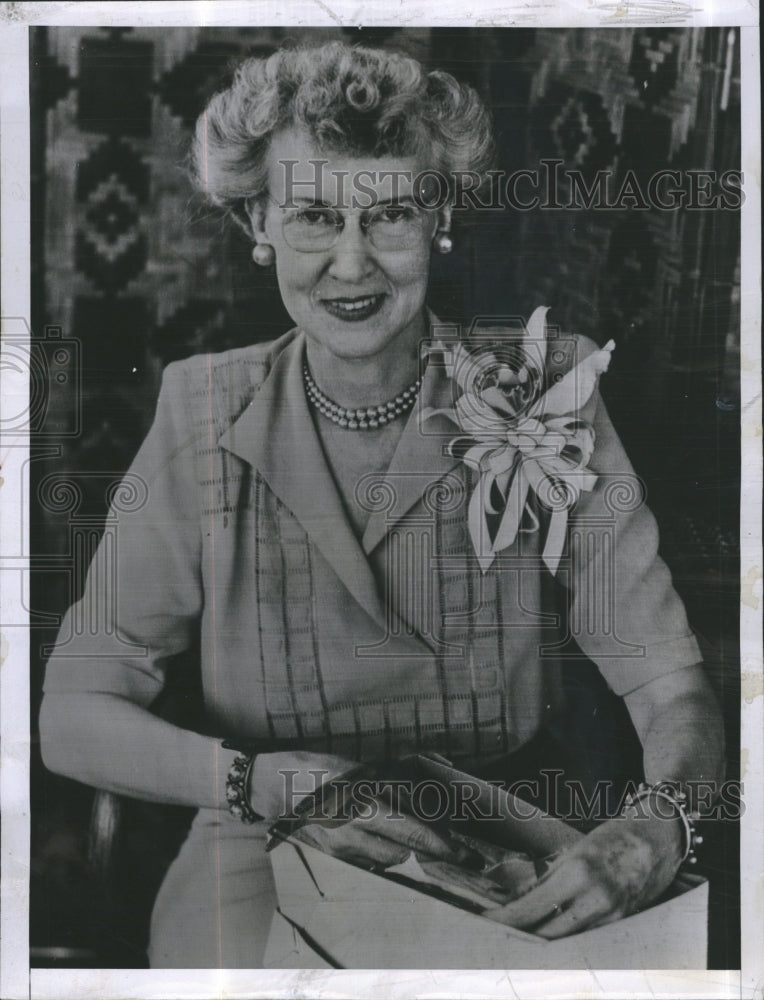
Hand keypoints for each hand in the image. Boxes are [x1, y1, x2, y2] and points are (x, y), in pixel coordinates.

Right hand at [250, 751, 479, 869]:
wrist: (271, 786)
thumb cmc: (315, 769)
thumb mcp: (355, 766)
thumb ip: (393, 772)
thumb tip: (433, 764)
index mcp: (360, 806)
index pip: (410, 832)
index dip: (439, 844)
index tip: (462, 851)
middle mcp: (353, 833)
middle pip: (405, 852)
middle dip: (432, 850)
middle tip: (458, 850)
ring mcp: (343, 848)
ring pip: (389, 858)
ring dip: (404, 847)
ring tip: (410, 829)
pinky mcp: (335, 856)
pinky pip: (371, 859)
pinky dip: (384, 849)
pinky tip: (382, 833)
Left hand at [485, 811, 682, 937]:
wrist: (656, 843)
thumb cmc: (611, 841)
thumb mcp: (573, 851)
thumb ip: (548, 878)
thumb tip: (518, 900)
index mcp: (578, 872)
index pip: (534, 906)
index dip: (508, 918)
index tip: (487, 922)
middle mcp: (595, 898)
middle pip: (548, 932)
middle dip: (521, 935)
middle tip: (497, 935)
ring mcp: (610, 916)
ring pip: (567, 940)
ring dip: (542, 941)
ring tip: (519, 937)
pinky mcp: (620, 925)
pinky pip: (586, 938)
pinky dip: (566, 939)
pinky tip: (550, 937)